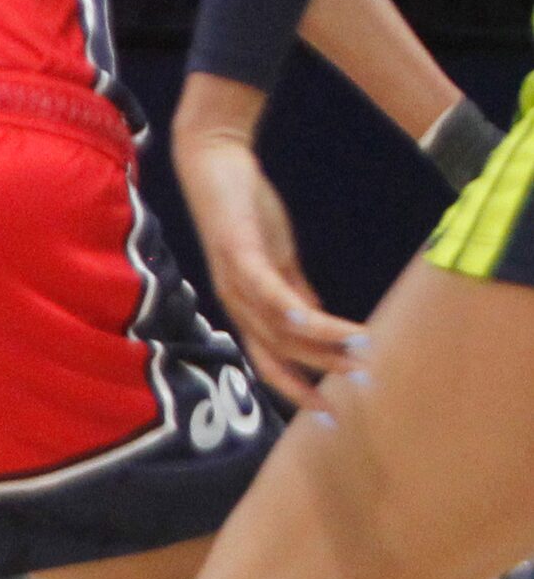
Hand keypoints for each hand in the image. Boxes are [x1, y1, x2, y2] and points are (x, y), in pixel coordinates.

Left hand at [174, 76, 365, 411]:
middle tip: (360, 390)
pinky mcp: (239, 252)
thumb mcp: (276, 260)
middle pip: (277, 354)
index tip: (331, 415)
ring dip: (323, 344)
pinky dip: (291, 309)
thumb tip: (318, 325)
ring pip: (280, 328)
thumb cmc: (246, 211)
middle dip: (318, 377)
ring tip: (364, 354)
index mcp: (247, 308)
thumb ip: (294, 293)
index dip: (297, 390)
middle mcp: (236, 303)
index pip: (271, 362)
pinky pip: (266, 290)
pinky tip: (315, 322)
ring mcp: (235, 280)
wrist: (215, 163)